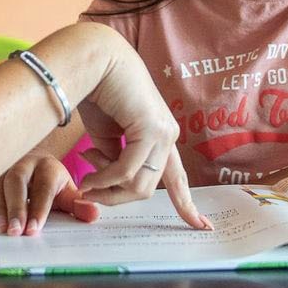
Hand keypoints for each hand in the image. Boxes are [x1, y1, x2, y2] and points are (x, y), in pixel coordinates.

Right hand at [0, 148, 100, 235]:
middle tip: (14, 230)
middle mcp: (24, 162)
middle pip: (16, 181)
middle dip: (14, 207)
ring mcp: (4, 166)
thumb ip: (78, 205)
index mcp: (47, 166)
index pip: (43, 186)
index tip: (34, 229)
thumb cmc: (50, 183)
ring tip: (0, 229)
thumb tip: (93, 214)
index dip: (39, 208)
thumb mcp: (66, 192)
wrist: (33, 164)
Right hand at [68, 26, 209, 231]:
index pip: (177, 178)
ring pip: (140, 184)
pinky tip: (88, 175)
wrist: (95, 60)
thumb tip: (109, 182)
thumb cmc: (98, 91)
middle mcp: (167, 136)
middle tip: (88, 191)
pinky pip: (127, 169)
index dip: (187, 205)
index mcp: (160, 137)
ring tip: (85, 180)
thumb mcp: (105, 136)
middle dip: (115, 198)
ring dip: (108, 190)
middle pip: (148, 189)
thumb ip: (112, 159)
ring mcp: (163, 132)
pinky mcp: (151, 129)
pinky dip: (105, 178)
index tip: (202, 227)